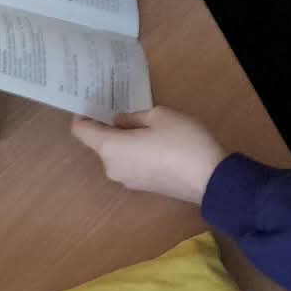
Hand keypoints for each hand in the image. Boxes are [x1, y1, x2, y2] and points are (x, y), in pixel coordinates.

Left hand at [71, 106, 226, 204]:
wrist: (210, 179)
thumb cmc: (182, 142)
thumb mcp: (159, 117)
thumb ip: (133, 117)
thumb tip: (118, 121)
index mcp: (110, 148)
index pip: (81, 132)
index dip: (82, 116)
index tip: (93, 103)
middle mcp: (111, 167)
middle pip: (99, 143)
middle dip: (108, 126)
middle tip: (124, 108)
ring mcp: (126, 180)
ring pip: (116, 154)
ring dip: (123, 140)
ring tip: (146, 125)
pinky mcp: (141, 187)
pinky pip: (129, 164)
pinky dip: (134, 152)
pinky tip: (154, 143)